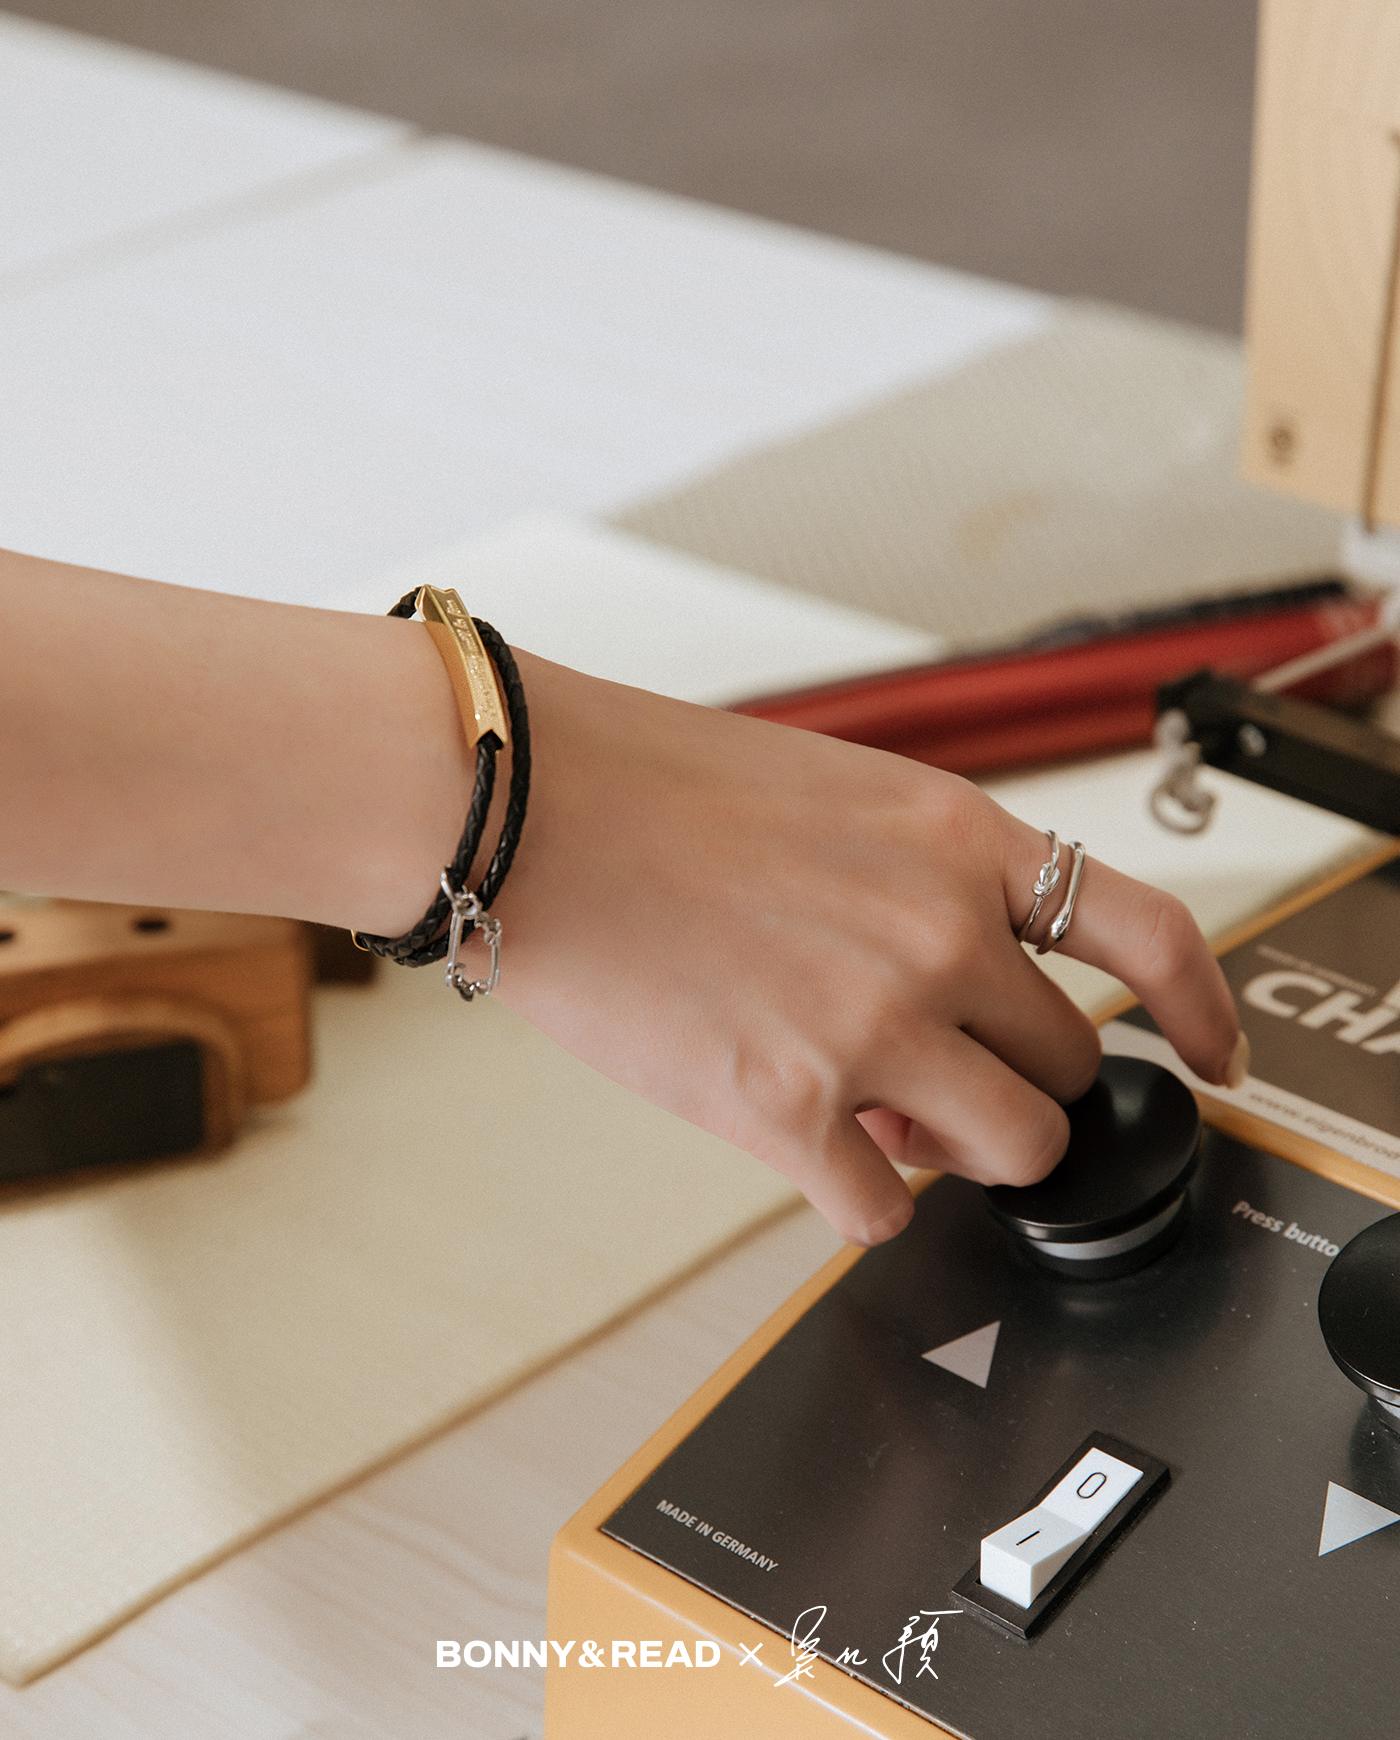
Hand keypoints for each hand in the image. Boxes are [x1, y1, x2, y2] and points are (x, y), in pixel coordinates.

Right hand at [491, 652, 1242, 1245]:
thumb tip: (959, 1022)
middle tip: (941, 1076)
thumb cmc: (652, 788)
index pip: (1148, 933)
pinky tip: (805, 1142)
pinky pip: (885, 1213)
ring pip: (1010, 1151)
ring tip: (882, 1116)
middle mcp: (937, 933)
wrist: (525, 810)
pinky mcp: (789, 1111)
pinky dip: (859, 1194)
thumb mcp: (836, 802)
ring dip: (959, 1149)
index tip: (1214, 1055)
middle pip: (1071, 1067)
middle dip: (1015, 1082)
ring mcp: (871, 1026)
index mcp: (957, 839)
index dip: (1202, 1009)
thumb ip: (928, 898)